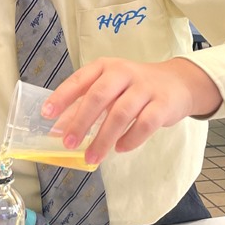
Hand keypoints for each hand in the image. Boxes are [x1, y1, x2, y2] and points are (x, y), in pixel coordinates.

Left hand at [44, 57, 221, 164]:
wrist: (177, 82)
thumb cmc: (134, 87)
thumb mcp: (109, 88)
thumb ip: (85, 104)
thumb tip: (59, 128)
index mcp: (105, 67)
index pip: (80, 80)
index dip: (62, 96)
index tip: (46, 114)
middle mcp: (123, 73)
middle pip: (99, 96)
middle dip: (81, 121)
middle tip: (68, 143)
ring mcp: (145, 88)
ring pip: (121, 114)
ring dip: (103, 138)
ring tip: (91, 157)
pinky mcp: (163, 104)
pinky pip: (145, 124)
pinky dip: (131, 139)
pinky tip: (120, 149)